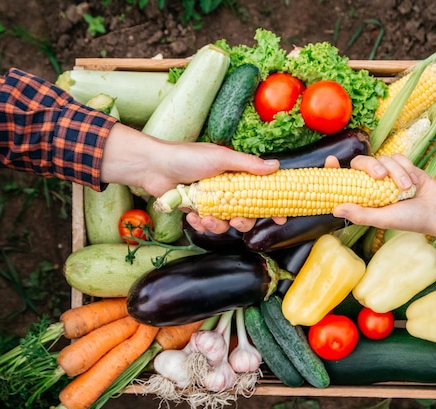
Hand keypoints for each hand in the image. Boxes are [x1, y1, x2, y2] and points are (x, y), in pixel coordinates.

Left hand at [100, 123, 280, 232]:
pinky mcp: (197, 211)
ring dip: (217, 224)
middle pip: (247, 214)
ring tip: (205, 216)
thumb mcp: (221, 157)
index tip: (282, 217)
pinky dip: (201, 224)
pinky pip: (207, 226)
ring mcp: (212, 201)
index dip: (273, 205)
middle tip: (235, 220)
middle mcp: (227, 189)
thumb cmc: (188, 156)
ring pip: (226, 224)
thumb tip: (276, 166)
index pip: (261, 191)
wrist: (154, 167)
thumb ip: (248, 164)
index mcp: (237, 174)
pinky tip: (192, 216)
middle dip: (242, 221)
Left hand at [331, 154, 435, 246]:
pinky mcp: (401, 165)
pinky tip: (414, 182)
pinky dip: (406, 168)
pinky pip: (397, 157)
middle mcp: (372, 183)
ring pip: (382, 159)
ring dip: (396, 172)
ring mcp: (387, 173)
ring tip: (408, 188)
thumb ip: (360, 214)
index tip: (329, 160)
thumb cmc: (408, 219)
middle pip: (361, 162)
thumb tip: (334, 209)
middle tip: (381, 176)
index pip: (343, 179)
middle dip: (371, 166)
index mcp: (363, 195)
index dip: (333, 169)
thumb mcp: (382, 219)